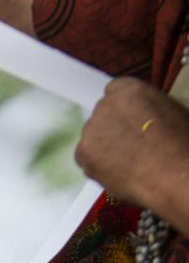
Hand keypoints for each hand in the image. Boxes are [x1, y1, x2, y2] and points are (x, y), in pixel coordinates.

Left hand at [76, 76, 188, 224]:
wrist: (173, 174)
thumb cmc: (181, 143)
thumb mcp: (169, 111)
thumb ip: (146, 107)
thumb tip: (139, 114)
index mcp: (127, 88)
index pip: (115, 92)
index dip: (124, 110)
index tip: (133, 122)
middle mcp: (104, 105)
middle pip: (103, 115)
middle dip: (113, 128)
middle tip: (133, 145)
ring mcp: (90, 129)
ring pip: (94, 137)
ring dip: (106, 147)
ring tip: (130, 162)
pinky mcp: (82, 152)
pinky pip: (87, 158)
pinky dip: (99, 165)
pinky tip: (121, 172)